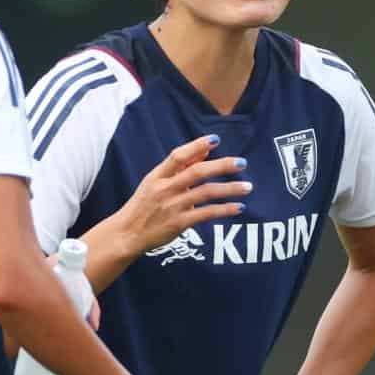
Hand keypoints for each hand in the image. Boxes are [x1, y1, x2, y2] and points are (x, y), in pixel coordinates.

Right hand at [111, 136, 250, 261]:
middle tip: (242, 162)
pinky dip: (224, 210)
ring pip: (205, 193)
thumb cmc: (143, 207)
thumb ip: (180, 168)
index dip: (196, 146)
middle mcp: (165, 189)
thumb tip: (205, 151)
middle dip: (221, 166)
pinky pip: (206, 214)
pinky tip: (239, 207)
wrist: (126, 235)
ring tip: (247, 187)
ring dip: (229, 189)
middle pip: (197, 172)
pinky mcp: (178, 224)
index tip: (216, 140)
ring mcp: (172, 206)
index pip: (178, 156)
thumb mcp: (155, 183)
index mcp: (157, 176)